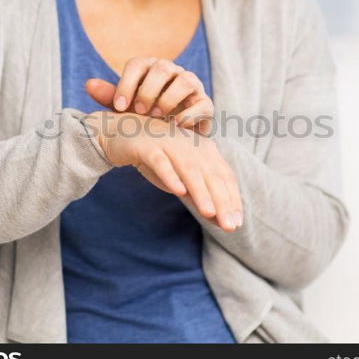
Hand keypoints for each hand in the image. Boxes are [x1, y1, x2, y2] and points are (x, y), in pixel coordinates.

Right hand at [84, 111, 242, 231]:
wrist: (122, 133)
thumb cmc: (158, 159)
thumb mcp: (182, 179)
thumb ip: (201, 196)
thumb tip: (222, 221)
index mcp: (204, 150)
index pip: (225, 176)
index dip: (232, 199)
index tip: (237, 223)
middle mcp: (191, 145)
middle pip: (211, 174)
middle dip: (222, 201)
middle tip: (229, 225)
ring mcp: (170, 143)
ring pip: (189, 168)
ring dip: (200, 191)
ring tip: (209, 213)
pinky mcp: (148, 146)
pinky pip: (161, 161)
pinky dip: (170, 175)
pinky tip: (178, 191)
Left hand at [85, 57, 213, 135]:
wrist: (170, 141)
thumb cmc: (144, 120)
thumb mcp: (126, 110)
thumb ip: (110, 98)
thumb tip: (88, 85)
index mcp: (150, 69)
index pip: (137, 64)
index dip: (127, 84)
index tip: (119, 107)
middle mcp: (173, 72)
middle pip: (163, 67)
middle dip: (149, 89)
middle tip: (139, 111)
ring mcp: (192, 86)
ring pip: (186, 80)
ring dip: (169, 99)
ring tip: (157, 117)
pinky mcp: (206, 104)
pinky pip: (202, 104)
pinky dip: (189, 115)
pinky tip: (174, 127)